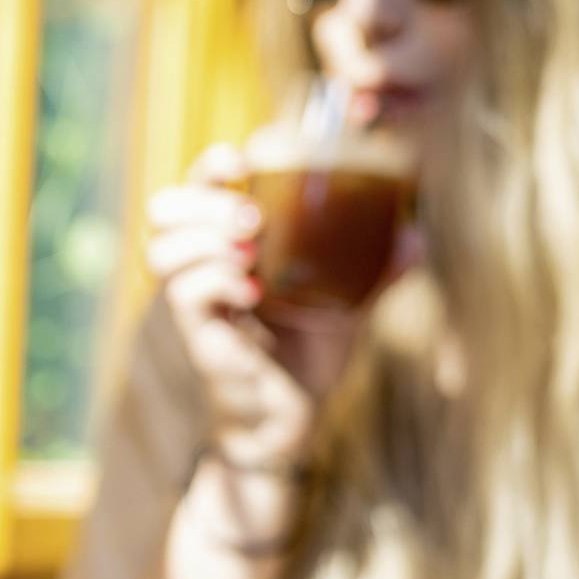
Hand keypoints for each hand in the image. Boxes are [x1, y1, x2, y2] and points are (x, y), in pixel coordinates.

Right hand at [144, 144, 370, 468]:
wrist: (293, 417)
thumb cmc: (310, 354)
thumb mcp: (347, 303)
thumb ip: (376, 269)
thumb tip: (417, 236)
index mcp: (228, 245)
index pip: (198, 188)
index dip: (211, 166)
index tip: (242, 160)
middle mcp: (202, 267)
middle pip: (163, 209)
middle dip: (203, 201)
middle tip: (252, 219)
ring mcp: (197, 303)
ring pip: (161, 250)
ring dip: (204, 239)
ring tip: (251, 251)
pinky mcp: (200, 338)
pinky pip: (185, 294)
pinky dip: (217, 282)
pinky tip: (254, 290)